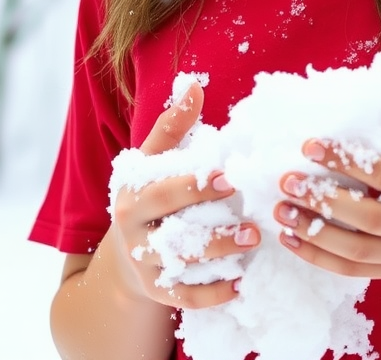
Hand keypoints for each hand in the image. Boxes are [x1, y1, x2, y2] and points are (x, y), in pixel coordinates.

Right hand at [109, 82, 260, 308]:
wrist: (126, 248)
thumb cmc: (152, 188)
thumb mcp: (155, 156)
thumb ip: (174, 123)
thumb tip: (193, 83)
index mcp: (133, 194)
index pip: (163, 190)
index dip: (194, 185)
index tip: (228, 176)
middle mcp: (133, 232)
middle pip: (172, 233)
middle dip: (212, 227)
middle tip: (251, 221)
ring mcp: (145, 264)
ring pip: (182, 265)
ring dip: (221, 255)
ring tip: (255, 240)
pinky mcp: (157, 291)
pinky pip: (184, 298)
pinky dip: (212, 294)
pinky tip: (241, 283)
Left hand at [272, 96, 380, 280]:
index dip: (348, 160)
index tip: (311, 146)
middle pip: (370, 217)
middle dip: (324, 199)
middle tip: (289, 179)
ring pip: (358, 250)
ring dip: (314, 232)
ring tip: (282, 208)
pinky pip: (355, 271)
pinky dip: (320, 258)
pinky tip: (291, 239)